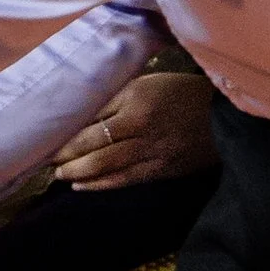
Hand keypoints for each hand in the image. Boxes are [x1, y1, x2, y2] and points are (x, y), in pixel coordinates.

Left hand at [52, 67, 217, 190]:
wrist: (221, 116)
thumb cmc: (179, 93)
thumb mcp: (146, 83)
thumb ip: (115, 97)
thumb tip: (81, 113)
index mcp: (136, 99)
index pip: (93, 119)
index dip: (68, 133)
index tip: (49, 138)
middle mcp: (142, 126)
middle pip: (95, 145)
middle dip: (68, 156)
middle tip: (48, 161)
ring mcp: (153, 151)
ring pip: (108, 166)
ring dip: (79, 173)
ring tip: (61, 175)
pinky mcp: (162, 170)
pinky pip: (126, 180)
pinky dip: (102, 184)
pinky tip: (83, 186)